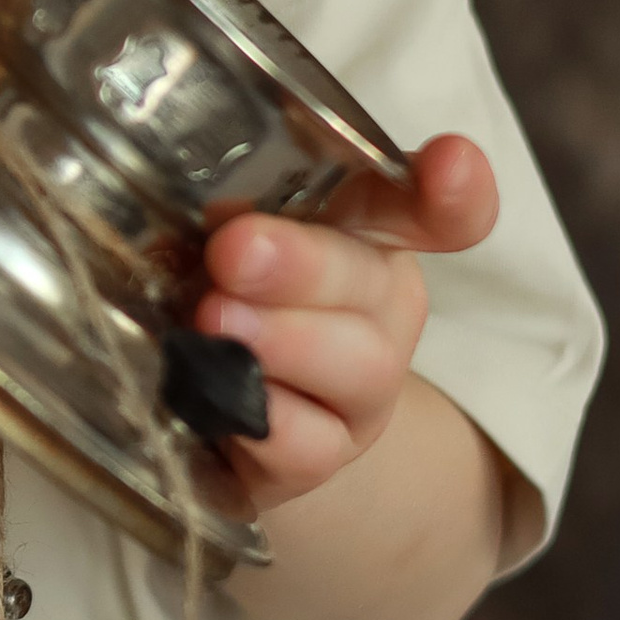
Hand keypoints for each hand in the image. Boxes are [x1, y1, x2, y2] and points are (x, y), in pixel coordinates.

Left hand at [194, 134, 497, 516]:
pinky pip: (312, 444)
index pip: (429, 205)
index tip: (450, 164)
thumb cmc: (225, 293)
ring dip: (285, 342)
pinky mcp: (324, 455)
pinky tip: (226, 403)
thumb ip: (220, 212)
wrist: (220, 413)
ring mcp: (361, 389)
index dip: (452, 187)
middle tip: (234, 251)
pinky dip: (269, 421)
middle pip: (374, 281)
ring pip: (361, 365)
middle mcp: (378, 307)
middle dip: (305, 263)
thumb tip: (167, 198)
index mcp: (364, 231)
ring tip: (213, 323)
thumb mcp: (219, 236)